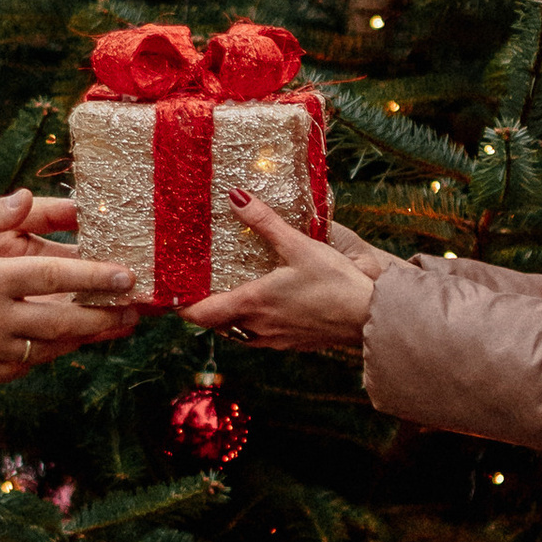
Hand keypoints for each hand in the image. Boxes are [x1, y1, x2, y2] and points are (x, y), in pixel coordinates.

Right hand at [0, 191, 138, 386]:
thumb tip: (29, 197)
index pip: (54, 277)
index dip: (96, 276)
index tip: (128, 275)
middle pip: (64, 321)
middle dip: (106, 316)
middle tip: (136, 309)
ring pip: (50, 349)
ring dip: (86, 339)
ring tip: (115, 327)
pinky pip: (25, 367)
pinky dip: (49, 354)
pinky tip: (66, 342)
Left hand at [184, 195, 391, 352]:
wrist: (369, 317)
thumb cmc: (334, 282)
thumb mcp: (298, 245)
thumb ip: (265, 222)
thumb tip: (236, 196)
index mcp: (253, 303)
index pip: (202, 315)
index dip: (183, 308)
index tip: (172, 297)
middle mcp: (258, 328)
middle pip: (218, 326)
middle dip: (208, 310)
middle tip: (201, 289)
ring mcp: (276, 341)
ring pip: (241, 334)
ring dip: (232, 319)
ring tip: (233, 296)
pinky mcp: (294, 345)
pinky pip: (263, 338)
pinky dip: (255, 325)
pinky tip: (270, 309)